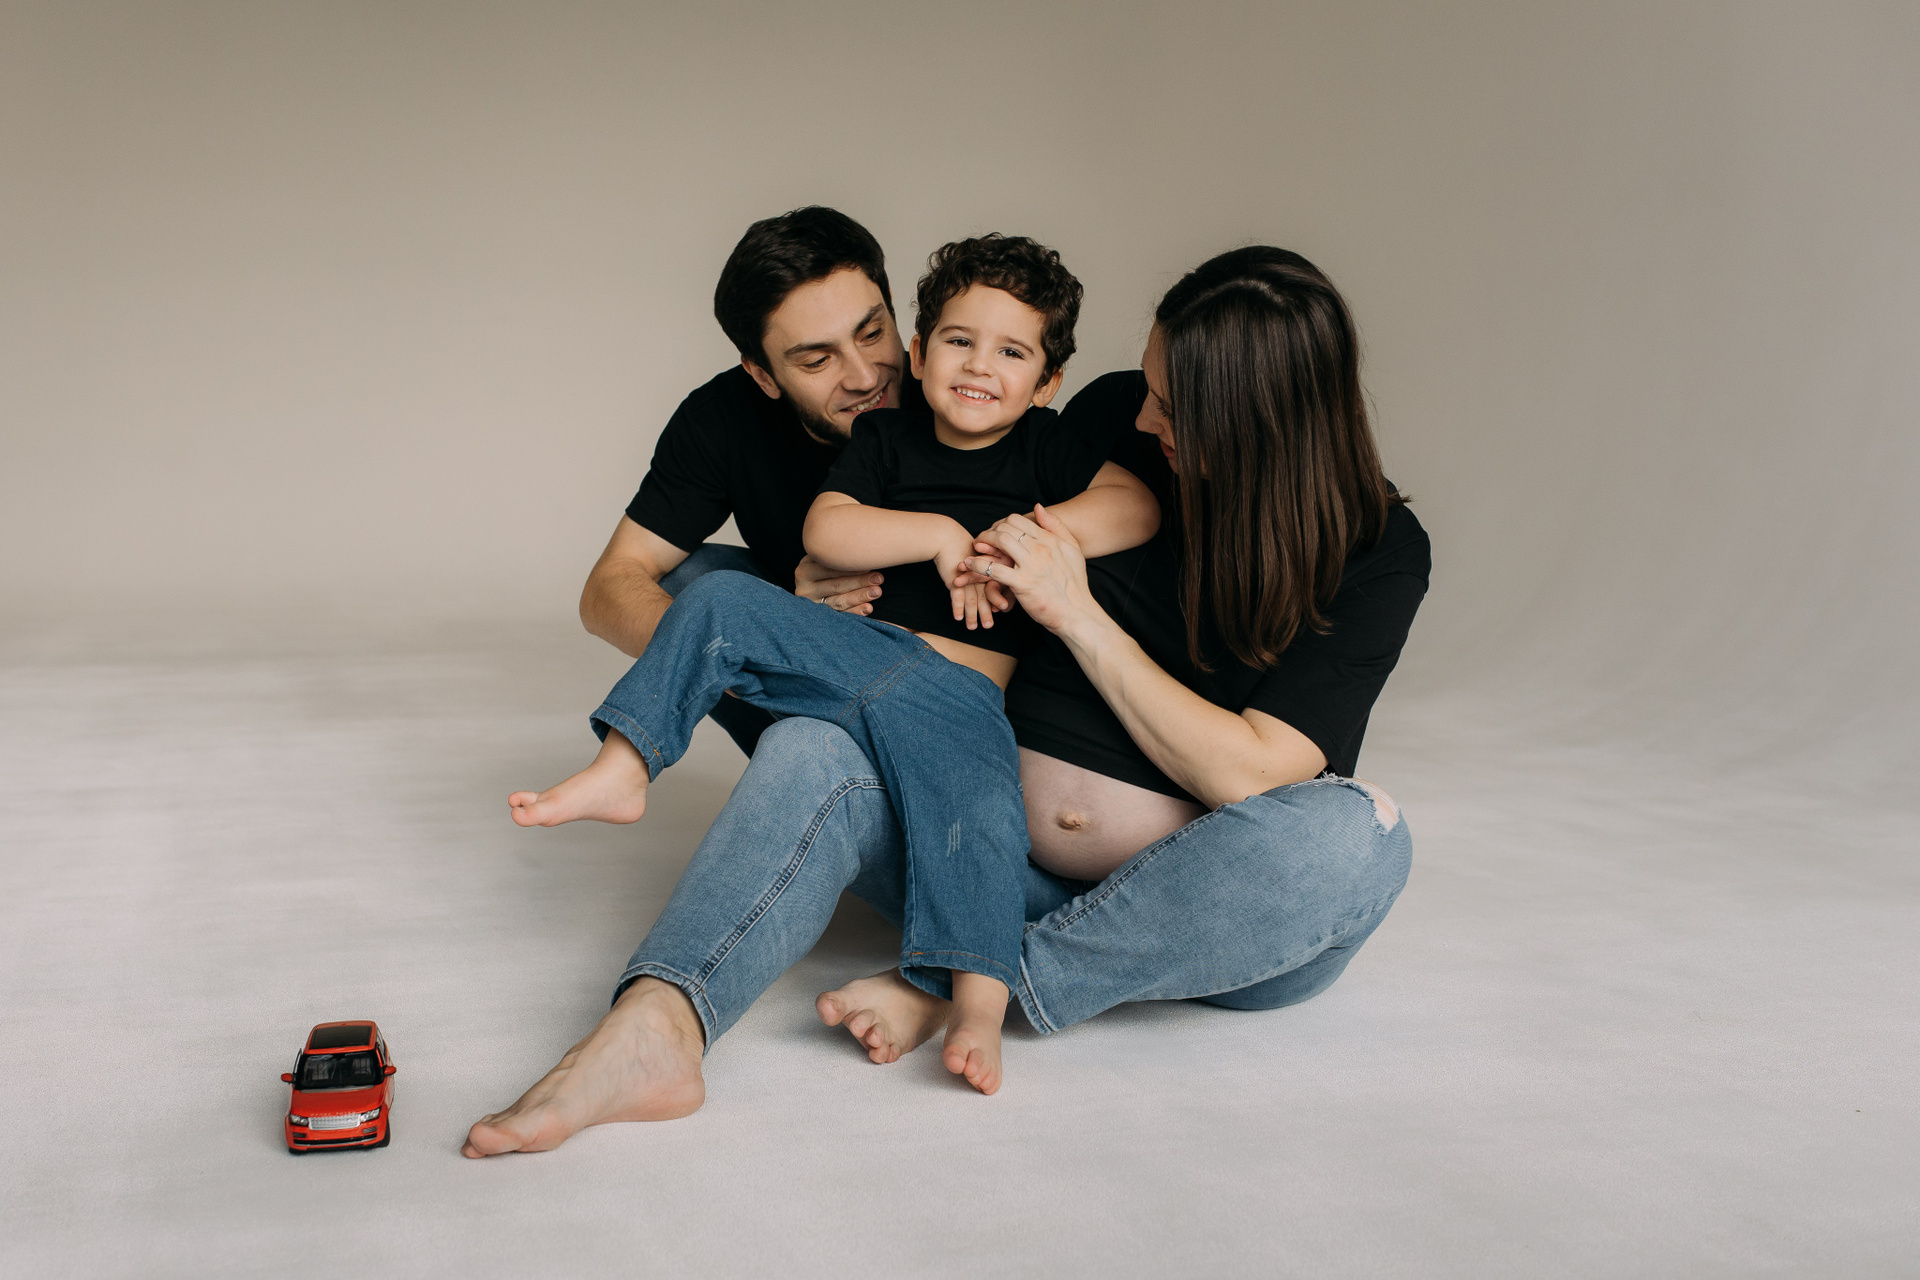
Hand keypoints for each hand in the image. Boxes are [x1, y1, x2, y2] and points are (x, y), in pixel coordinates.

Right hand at [793, 555, 881, 614]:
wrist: (813, 585)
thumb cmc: (825, 566)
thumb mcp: (823, 556)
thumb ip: (836, 550)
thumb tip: (861, 532)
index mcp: (805, 569)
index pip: (829, 568)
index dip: (850, 566)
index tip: (870, 563)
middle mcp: (804, 587)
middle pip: (835, 585)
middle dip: (859, 581)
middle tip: (879, 578)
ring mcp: (812, 604)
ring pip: (838, 601)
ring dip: (860, 596)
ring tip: (877, 592)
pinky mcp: (820, 617)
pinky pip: (840, 615)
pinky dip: (855, 612)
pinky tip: (868, 608)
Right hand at [933, 525, 997, 627]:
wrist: (946, 538)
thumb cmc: (964, 551)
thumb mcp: (978, 563)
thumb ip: (986, 576)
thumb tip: (997, 595)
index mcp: (991, 567)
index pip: (998, 586)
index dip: (999, 599)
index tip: (1002, 610)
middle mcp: (981, 573)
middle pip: (986, 595)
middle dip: (986, 611)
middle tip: (989, 626)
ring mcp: (968, 576)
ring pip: (972, 598)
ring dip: (972, 614)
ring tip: (972, 627)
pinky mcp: (954, 576)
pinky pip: (956, 594)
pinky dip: (957, 607)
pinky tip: (957, 618)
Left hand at [962, 505, 1097, 635]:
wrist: (1077, 613)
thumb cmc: (1074, 584)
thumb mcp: (1072, 549)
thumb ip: (1056, 526)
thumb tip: (1038, 506)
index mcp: (1050, 540)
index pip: (1018, 520)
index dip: (1001, 524)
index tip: (995, 533)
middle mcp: (1040, 548)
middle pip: (1006, 528)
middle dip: (990, 531)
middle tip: (981, 540)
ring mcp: (1031, 565)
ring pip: (1001, 541)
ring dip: (983, 541)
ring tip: (975, 548)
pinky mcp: (1022, 583)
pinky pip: (994, 569)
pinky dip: (978, 565)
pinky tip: (968, 564)